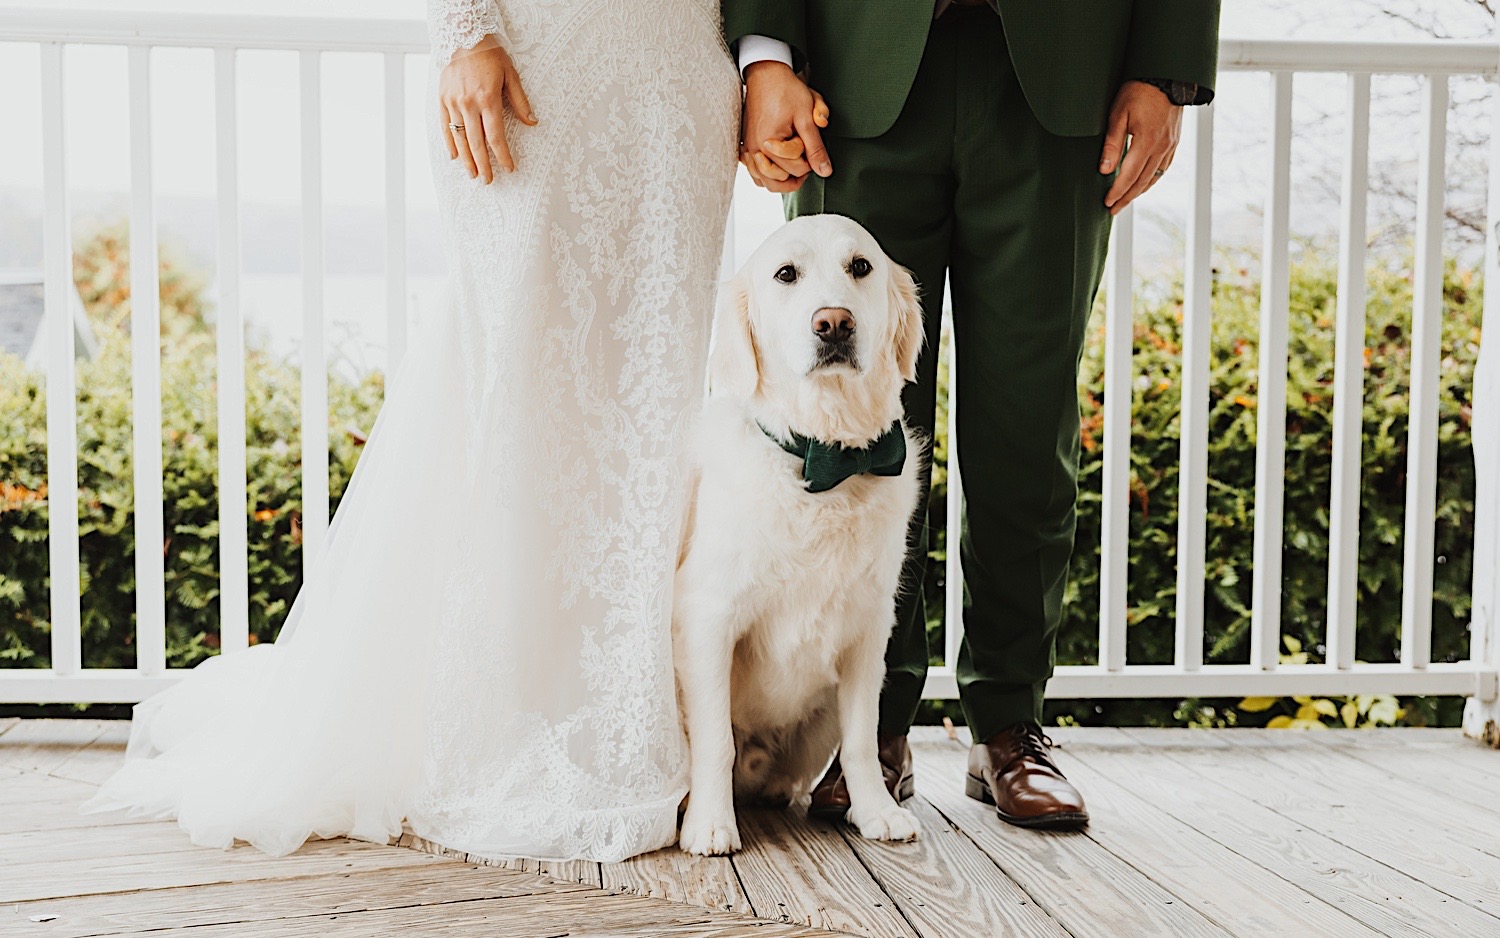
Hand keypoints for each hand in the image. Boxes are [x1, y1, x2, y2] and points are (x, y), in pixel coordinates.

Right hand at [438, 36, 537, 182]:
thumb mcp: (511, 75)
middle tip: (488, 181)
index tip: (509, 168)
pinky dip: (449, 143)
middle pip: (477, 143)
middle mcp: (469, 104)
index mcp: (488, 100)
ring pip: (460, 138)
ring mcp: (453, 103)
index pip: (496, 136)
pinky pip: (445, 126)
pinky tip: (455, 157)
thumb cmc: (491, 56)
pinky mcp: (442, 100)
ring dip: (467, 159)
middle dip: (484, 165)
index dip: (503, 156)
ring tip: (473, 175)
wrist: (463, 37)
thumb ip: (520, 101)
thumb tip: (532, 123)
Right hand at [742, 61, 830, 192]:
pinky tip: (778, 164)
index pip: (796, 170)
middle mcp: (754, 151)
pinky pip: (755, 174)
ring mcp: (747, 150)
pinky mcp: (745, 147)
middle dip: (797, 170)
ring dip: (782, 178)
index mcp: (768, 144)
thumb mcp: (807, 117)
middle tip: (805, 154)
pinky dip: (767, 174)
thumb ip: (816, 147)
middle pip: (780, 181)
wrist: (766, 75)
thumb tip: (825, 172)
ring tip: (794, 163)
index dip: (810, 159)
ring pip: (765, 183)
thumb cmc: (787, 91)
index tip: (809, 141)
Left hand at [1100, 80, 1182, 215]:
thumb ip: (1112, 144)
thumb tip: (1105, 170)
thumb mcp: (1118, 114)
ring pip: (1154, 177)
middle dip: (1126, 197)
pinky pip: (1164, 167)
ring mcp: (1170, 145)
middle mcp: (1161, 147)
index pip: (1129, 176)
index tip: (1106, 203)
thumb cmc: (1138, 91)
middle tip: (1112, 210)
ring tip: (1125, 200)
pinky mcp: (1174, 141)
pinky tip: (1144, 183)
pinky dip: (1152, 179)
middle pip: (1142, 181)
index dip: (1117, 191)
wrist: (1167, 75)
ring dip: (1139, 191)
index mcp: (1146, 142)